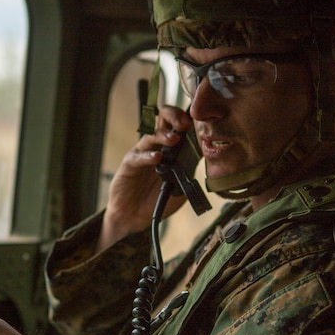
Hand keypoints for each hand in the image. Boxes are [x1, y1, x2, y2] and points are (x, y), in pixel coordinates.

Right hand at [97, 105, 193, 250]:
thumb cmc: (159, 200)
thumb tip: (204, 158)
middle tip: (185, 123)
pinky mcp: (130, 163)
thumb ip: (191, 172)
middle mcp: (159, 147)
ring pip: (152, 135)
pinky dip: (148, 155)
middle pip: (165, 120)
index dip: (191, 122)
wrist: (135, 217)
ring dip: (164, 135)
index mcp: (174, 150)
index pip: (182, 127)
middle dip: (175, 117)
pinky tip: (157, 158)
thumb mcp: (183, 188)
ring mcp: (143, 153)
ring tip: (174, 139)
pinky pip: (138, 156)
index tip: (202, 124)